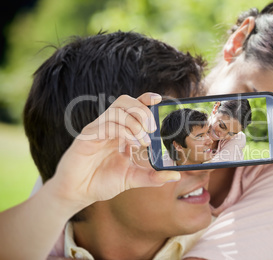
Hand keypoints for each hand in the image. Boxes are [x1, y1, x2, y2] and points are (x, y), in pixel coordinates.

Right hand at [48, 93, 180, 207]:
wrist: (78, 194)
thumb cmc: (102, 182)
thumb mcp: (132, 178)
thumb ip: (153, 176)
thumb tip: (175, 175)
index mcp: (120, 131)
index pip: (133, 106)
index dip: (145, 99)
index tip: (160, 99)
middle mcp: (109, 126)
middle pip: (125, 102)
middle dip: (142, 111)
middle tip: (153, 129)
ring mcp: (97, 130)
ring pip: (116, 111)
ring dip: (135, 123)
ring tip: (144, 141)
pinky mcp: (86, 138)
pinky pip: (106, 125)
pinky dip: (123, 131)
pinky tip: (132, 145)